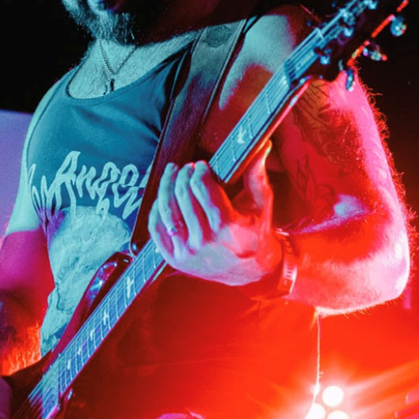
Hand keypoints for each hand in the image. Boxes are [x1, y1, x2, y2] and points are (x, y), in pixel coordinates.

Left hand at [148, 145, 281, 286]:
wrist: (249, 272)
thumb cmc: (255, 233)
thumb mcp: (261, 204)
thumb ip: (256, 174)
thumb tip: (261, 145)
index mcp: (229, 227)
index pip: (203, 189)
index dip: (200, 172)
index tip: (203, 165)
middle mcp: (206, 241)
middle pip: (183, 196)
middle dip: (183, 175)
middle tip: (188, 168)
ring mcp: (188, 251)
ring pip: (167, 210)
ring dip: (167, 186)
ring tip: (173, 174)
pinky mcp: (174, 258)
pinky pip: (156, 227)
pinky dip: (157, 208)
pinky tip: (164, 196)